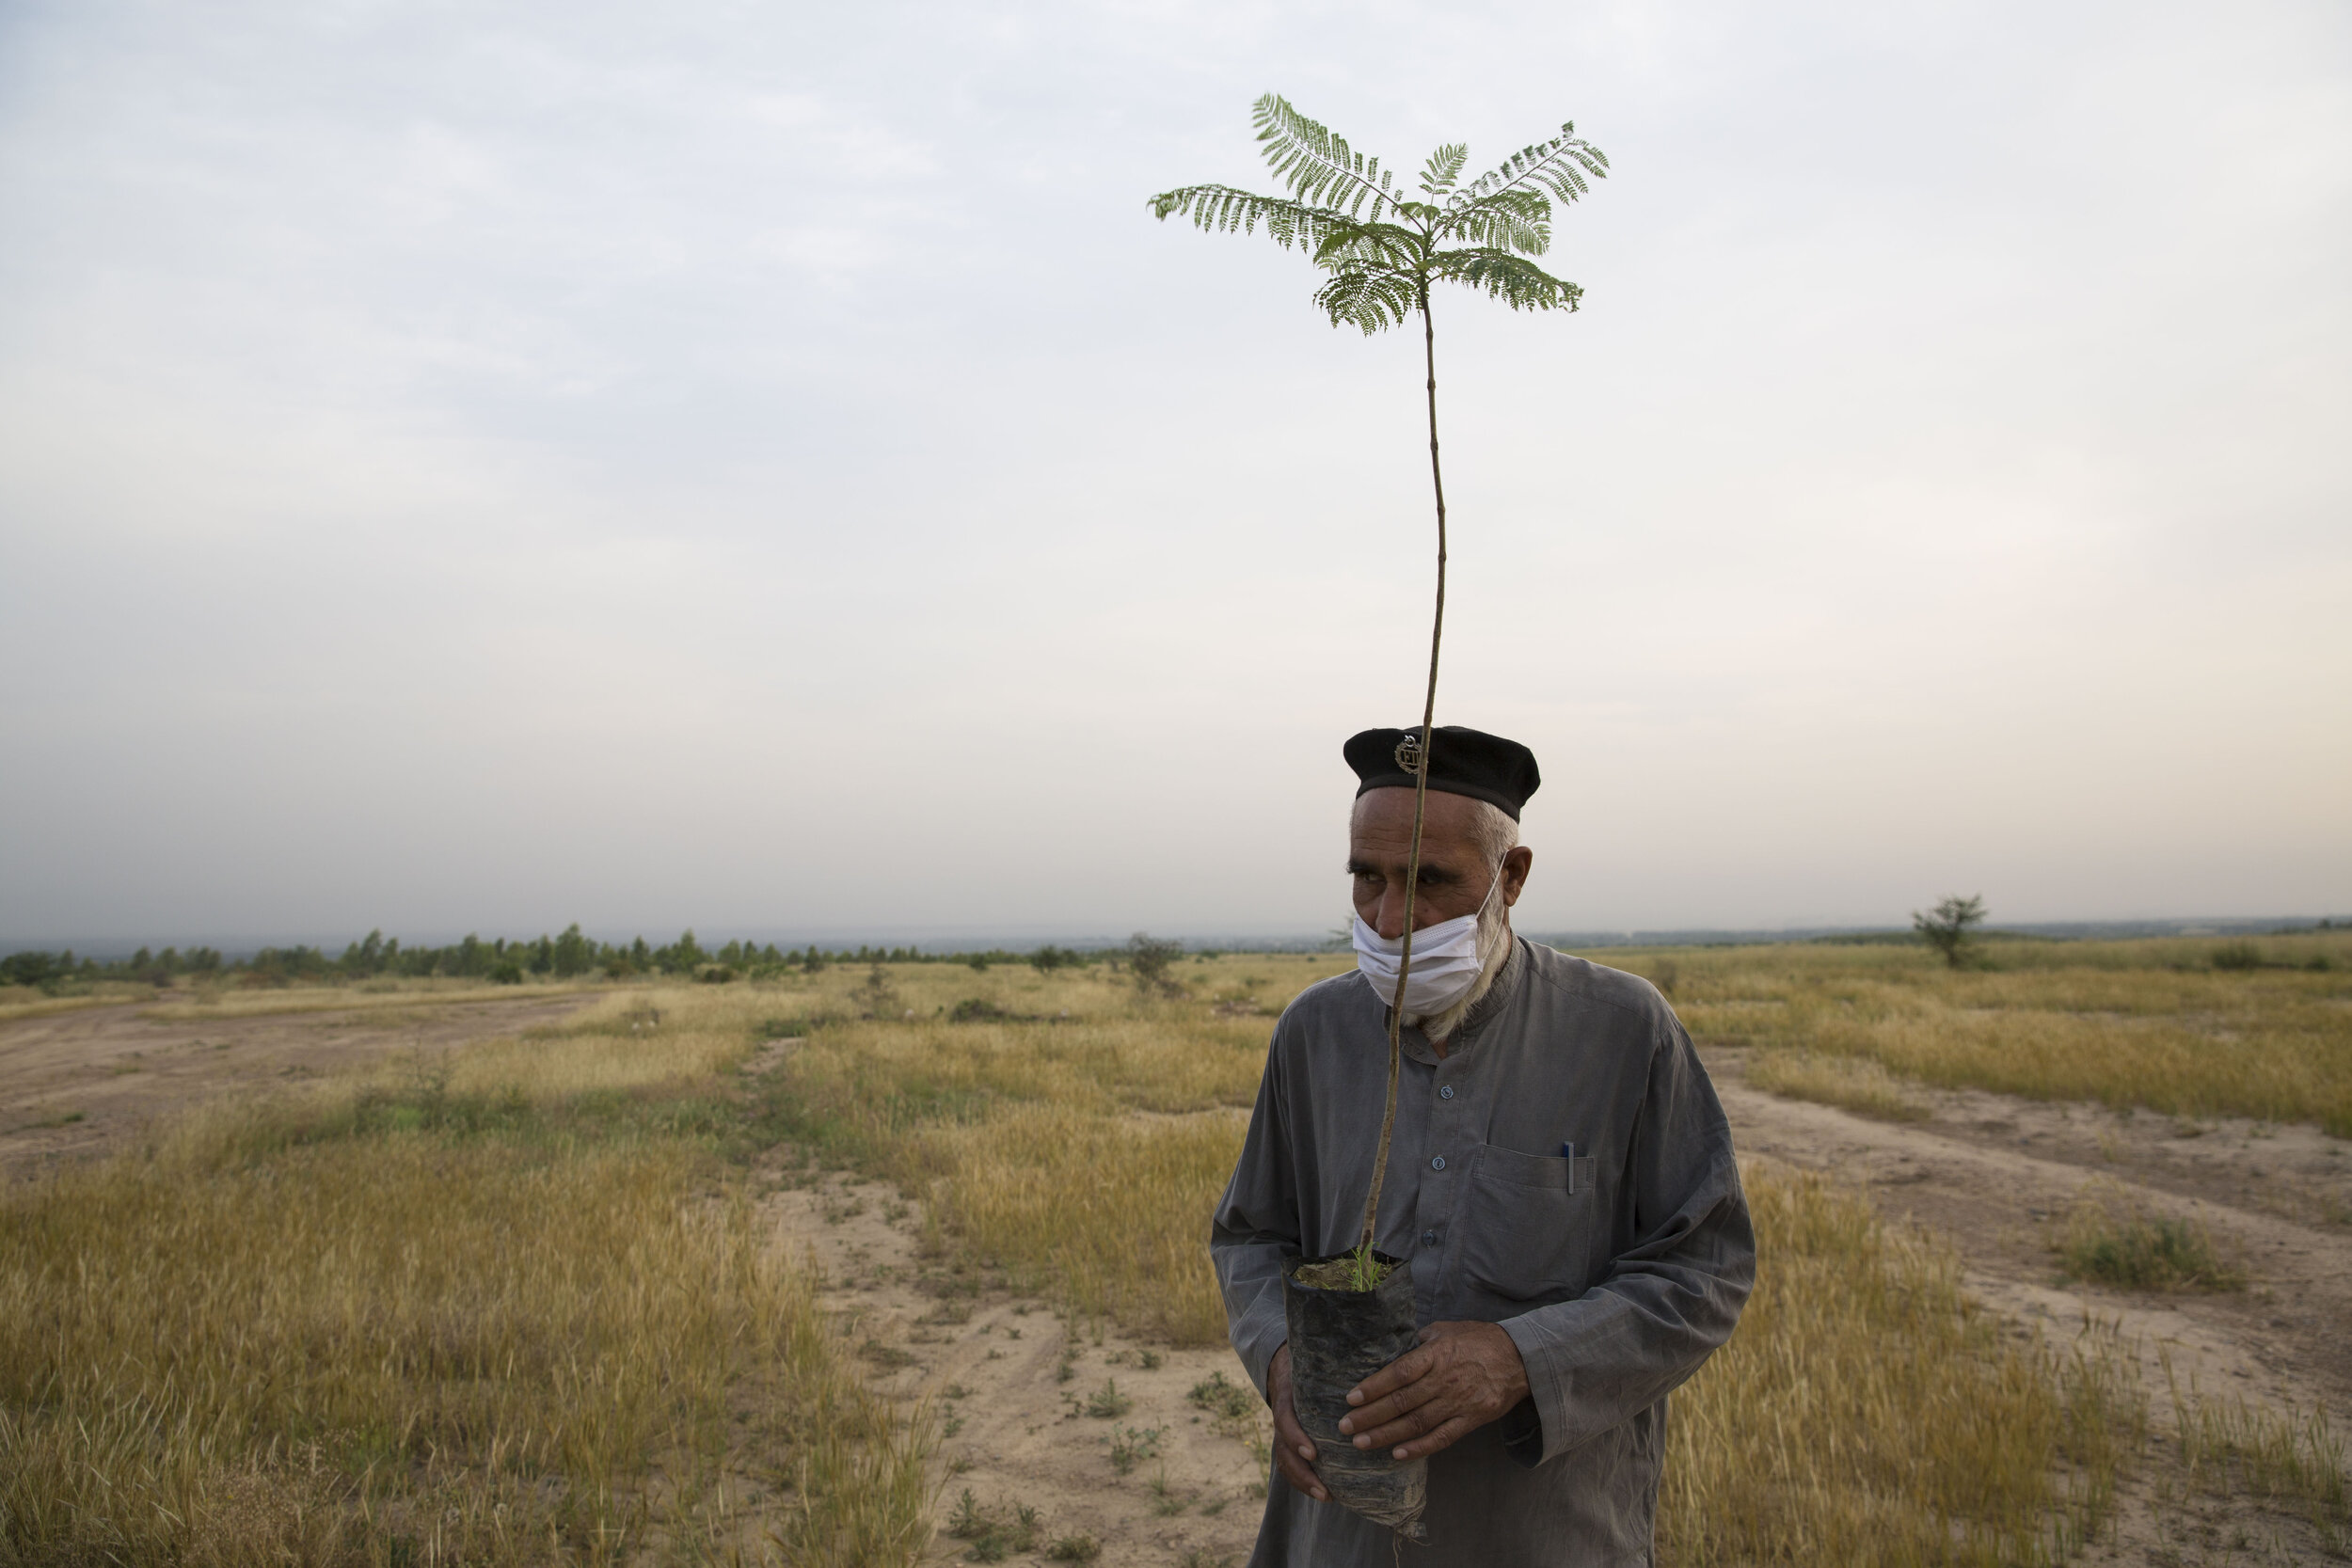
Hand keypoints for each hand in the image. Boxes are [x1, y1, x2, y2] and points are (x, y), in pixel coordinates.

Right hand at [1267, 1343, 1328, 1501]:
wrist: (1283, 1364)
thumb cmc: (1308, 1363)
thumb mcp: (1313, 1360)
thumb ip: (1334, 1363)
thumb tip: (1366, 1360)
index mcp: (1287, 1396)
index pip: (1285, 1419)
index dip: (1295, 1438)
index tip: (1313, 1453)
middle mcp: (1283, 1418)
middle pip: (1283, 1450)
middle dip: (1302, 1473)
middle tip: (1324, 1490)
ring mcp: (1283, 1432)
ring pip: (1285, 1462)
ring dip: (1304, 1482)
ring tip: (1326, 1497)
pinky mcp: (1290, 1442)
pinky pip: (1291, 1465)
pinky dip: (1304, 1482)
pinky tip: (1325, 1493)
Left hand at [1337, 1320, 1529, 1461]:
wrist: (1521, 1359)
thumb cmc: (1479, 1340)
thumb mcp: (1447, 1329)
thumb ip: (1419, 1340)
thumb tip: (1393, 1348)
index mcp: (1436, 1354)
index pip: (1399, 1373)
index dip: (1374, 1386)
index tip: (1351, 1398)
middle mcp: (1445, 1380)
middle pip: (1402, 1402)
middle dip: (1370, 1416)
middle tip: (1345, 1427)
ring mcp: (1458, 1402)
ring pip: (1416, 1423)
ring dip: (1386, 1435)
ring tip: (1361, 1443)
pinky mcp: (1471, 1420)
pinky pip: (1441, 1438)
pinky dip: (1419, 1448)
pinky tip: (1397, 1454)